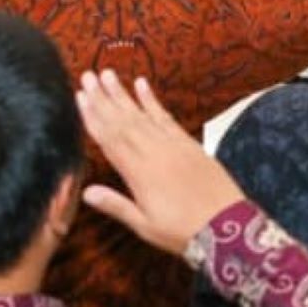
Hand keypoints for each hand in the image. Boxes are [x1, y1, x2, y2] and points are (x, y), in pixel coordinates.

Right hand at [74, 70, 245, 255]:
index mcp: (138, 173)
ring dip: (123, 94)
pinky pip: (166, 117)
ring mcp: (172, 144)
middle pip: (123, 120)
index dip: (93, 117)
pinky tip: (142, 85)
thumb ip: (116, 205)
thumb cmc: (182, 231)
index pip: (110, 139)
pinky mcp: (189, 143)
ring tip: (108, 74)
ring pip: (142, 114)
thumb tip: (86, 192)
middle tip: (88, 76)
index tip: (80, 97)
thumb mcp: (145, 225)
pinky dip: (152, 100)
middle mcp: (153, 152)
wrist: (226, 226)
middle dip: (103, 97)